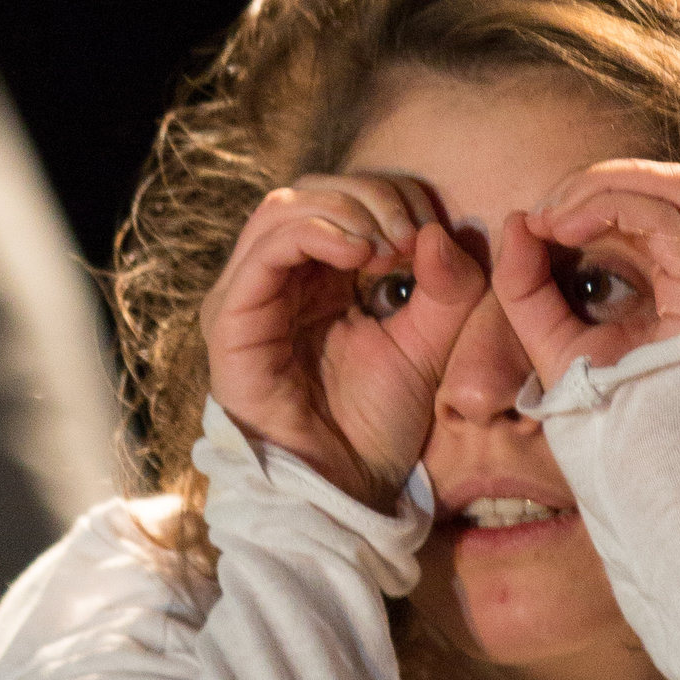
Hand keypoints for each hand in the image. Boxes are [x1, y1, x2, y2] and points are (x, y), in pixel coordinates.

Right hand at [199, 175, 486, 507]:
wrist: (344, 489)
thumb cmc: (378, 424)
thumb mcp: (431, 347)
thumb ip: (447, 289)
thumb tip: (440, 230)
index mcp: (318, 277)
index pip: (343, 198)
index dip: (392, 197)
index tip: (432, 231)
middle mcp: (277, 278)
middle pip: (313, 191)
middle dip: (372, 197)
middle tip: (411, 235)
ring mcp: (248, 296)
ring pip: (285, 209)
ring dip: (345, 210)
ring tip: (387, 244)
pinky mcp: (232, 320)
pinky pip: (264, 252)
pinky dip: (314, 234)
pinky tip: (358, 251)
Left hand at [491, 160, 679, 393]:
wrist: (644, 474)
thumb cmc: (609, 415)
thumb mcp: (554, 341)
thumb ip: (528, 285)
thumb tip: (517, 219)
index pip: (658, 202)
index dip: (596, 193)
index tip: (541, 219)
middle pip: (671, 184)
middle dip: (599, 182)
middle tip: (548, 210)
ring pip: (672, 189)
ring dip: (601, 189)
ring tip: (554, 217)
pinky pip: (664, 222)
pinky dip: (610, 209)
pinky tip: (568, 231)